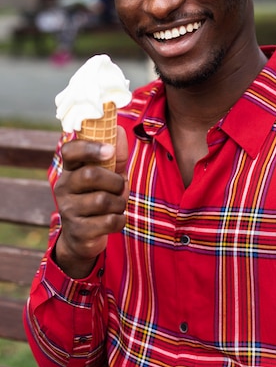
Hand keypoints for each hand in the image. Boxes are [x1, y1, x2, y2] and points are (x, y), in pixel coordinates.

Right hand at [53, 125, 128, 278]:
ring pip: (103, 200)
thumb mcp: (108, 175)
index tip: (109, 151)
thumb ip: (115, 154)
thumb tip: (117, 129)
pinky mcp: (78, 231)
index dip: (90, 147)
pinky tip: (115, 220)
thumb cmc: (98, 197)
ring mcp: (68, 210)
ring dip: (120, 202)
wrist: (82, 238)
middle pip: (90, 174)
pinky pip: (109, 221)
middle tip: (120, 187)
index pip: (70, 150)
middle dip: (115, 181)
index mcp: (70, 170)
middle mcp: (64, 188)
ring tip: (117, 205)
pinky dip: (120, 220)